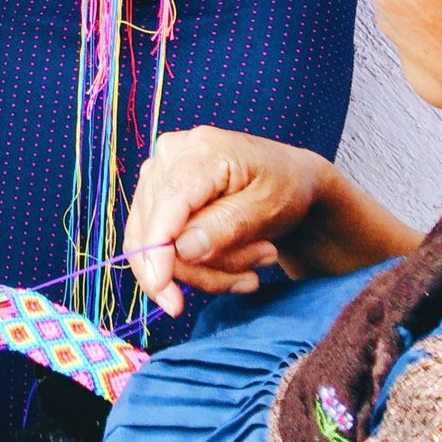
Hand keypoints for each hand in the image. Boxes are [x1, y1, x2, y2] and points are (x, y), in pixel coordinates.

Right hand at [124, 127, 331, 316]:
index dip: (157, 249)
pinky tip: (230, 269)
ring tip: (253, 265)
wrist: (289, 177)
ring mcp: (158, 174)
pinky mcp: (155, 194)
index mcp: (200, 151)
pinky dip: (193, 267)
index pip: (165, 204)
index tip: (164, 291)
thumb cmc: (285, 187)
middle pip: (156, 230)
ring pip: (153, 243)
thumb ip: (227, 227)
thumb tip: (182, 249)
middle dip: (202, 269)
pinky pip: (156, 244)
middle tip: (252, 279)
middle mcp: (169, 156)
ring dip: (204, 271)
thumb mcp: (271, 207)